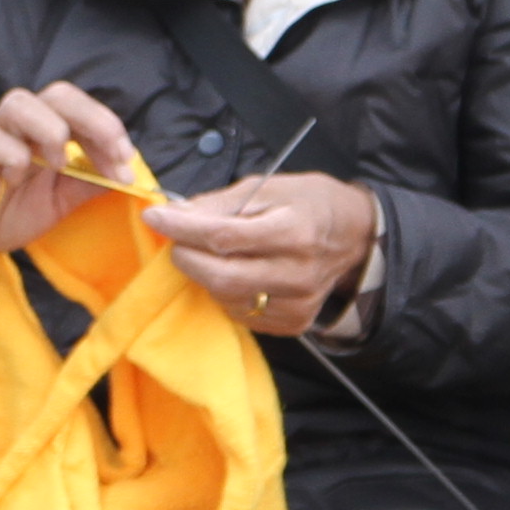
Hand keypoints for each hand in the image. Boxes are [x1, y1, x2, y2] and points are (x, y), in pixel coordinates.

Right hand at [0, 81, 142, 274]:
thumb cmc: (8, 210)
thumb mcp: (59, 200)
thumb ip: (89, 184)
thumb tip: (130, 176)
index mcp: (48, 131)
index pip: (83, 111)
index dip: (109, 130)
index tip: (127, 163)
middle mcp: (24, 126)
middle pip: (59, 94)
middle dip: (95, 121)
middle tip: (115, 156)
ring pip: (20, 102)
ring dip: (50, 130)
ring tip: (60, 164)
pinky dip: (14, 158)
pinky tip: (16, 181)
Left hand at [144, 169, 379, 334]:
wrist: (355, 237)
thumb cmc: (309, 203)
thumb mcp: (269, 187)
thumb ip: (221, 203)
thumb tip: (176, 213)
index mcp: (294, 230)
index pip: (224, 237)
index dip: (183, 229)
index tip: (155, 216)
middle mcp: (298, 273)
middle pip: (222, 276)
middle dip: (187, 257)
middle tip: (178, 241)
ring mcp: (297, 303)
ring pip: (227, 298)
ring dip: (205, 275)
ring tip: (211, 254)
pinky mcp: (294, 323)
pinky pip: (242, 314)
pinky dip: (225, 294)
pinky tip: (234, 273)